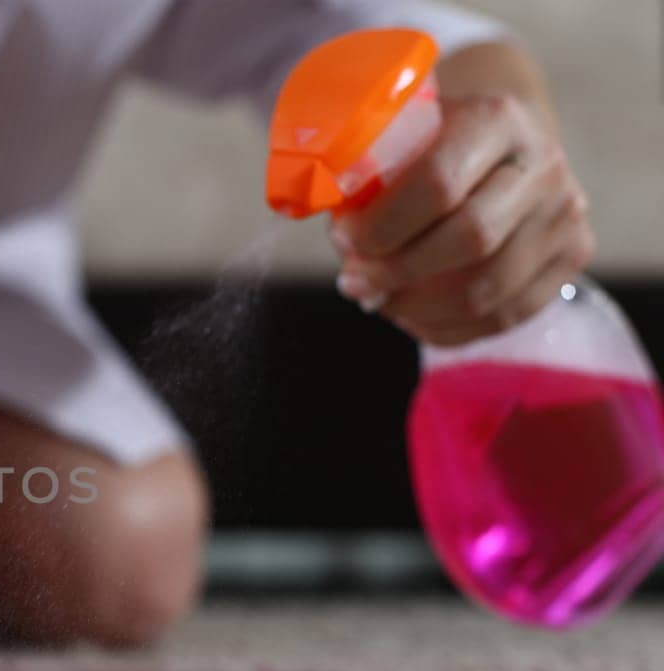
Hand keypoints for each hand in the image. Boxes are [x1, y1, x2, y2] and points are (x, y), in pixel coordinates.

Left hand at [331, 94, 594, 346]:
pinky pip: (504, 315)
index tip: (343, 240)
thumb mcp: (399, 136)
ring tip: (378, 300)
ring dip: (416, 308)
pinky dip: (446, 327)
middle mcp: (542, 163)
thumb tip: (321, 219)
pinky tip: (411, 316)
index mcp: (495, 118)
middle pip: (469, 240)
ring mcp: (565, 212)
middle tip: (354, 282)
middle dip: (396, 272)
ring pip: (485, 290)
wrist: (501, 143)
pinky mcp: (573, 254)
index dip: (381, 226)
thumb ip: (364, 170)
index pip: (439, 184)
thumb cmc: (431, 146)